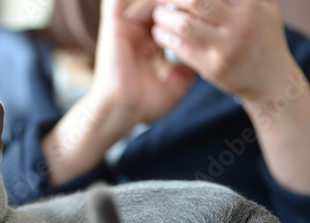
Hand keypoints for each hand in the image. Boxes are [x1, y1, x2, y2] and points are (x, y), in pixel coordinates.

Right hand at [90, 0, 194, 125]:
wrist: (121, 111)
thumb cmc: (143, 106)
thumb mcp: (174, 88)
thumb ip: (186, 70)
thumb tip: (201, 57)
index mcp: (148, 47)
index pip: (172, 22)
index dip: (190, 15)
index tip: (210, 16)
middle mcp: (136, 35)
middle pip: (162, 7)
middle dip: (183, 3)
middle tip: (202, 2)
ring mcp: (125, 29)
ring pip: (150, 1)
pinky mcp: (114, 27)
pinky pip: (116, 2)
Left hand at [151, 0, 294, 102]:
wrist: (272, 80)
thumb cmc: (264, 39)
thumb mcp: (265, 8)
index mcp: (250, 4)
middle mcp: (240, 23)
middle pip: (196, 1)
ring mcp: (227, 46)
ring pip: (185, 25)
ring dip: (165, 18)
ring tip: (158, 16)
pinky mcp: (214, 67)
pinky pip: (183, 49)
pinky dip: (166, 39)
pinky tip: (159, 35)